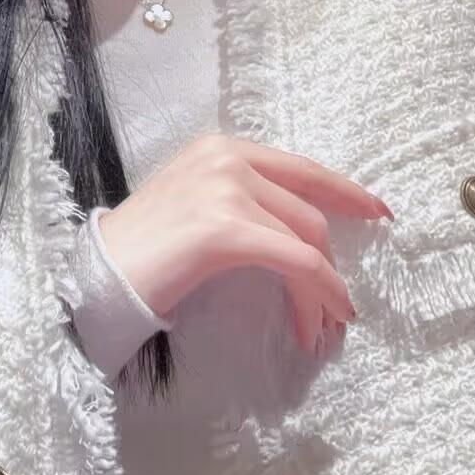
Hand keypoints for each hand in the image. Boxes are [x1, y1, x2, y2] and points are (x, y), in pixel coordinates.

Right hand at [96, 132, 392, 358]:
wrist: (98, 274)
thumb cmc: (141, 249)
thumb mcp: (193, 202)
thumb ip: (239, 199)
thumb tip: (293, 233)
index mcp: (221, 147)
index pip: (299, 167)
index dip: (344, 190)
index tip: (376, 210)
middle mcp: (228, 158)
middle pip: (308, 209)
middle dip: (332, 260)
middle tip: (339, 305)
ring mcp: (227, 189)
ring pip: (307, 238)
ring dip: (325, 288)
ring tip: (324, 327)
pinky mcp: (226, 229)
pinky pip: (296, 261)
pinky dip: (319, 290)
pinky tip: (323, 319)